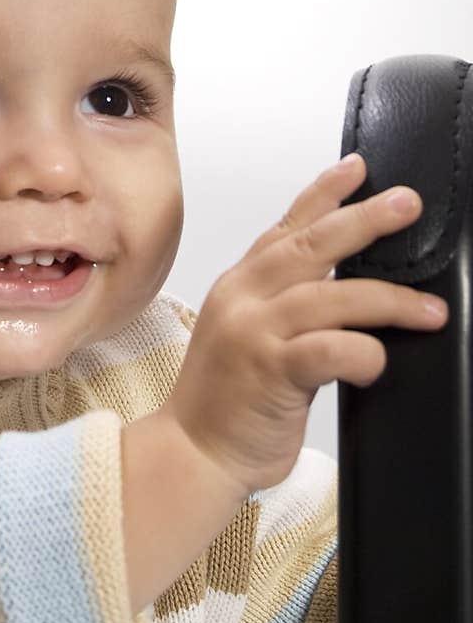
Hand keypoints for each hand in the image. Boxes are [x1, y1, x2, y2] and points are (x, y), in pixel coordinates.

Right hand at [161, 154, 447, 497]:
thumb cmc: (225, 401)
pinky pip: (331, 350)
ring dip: (391, 300)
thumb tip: (344, 281)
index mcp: (239, 284)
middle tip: (407, 204)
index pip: (286, 226)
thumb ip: (282, 301)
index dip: (324, 194)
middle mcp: (244, 297)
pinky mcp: (272, 371)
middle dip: (365, 220)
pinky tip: (379, 362)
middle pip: (312, 245)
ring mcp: (256, 332)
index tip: (359, 168)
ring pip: (334, 297)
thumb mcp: (245, 333)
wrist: (192, 454)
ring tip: (431, 309)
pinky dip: (364, 353)